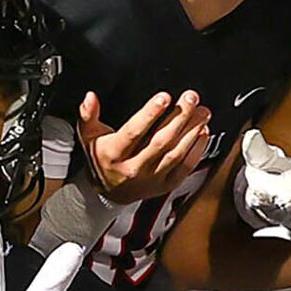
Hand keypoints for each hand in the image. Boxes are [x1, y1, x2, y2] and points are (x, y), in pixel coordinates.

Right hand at [78, 88, 211, 203]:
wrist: (109, 193)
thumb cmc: (102, 159)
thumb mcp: (88, 137)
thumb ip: (88, 115)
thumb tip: (90, 97)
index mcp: (113, 154)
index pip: (133, 133)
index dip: (149, 114)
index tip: (163, 97)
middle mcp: (132, 168)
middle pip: (160, 141)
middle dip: (179, 117)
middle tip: (191, 97)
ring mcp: (151, 178)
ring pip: (176, 152)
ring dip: (192, 130)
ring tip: (202, 112)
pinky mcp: (166, 184)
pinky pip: (185, 166)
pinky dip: (197, 149)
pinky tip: (202, 132)